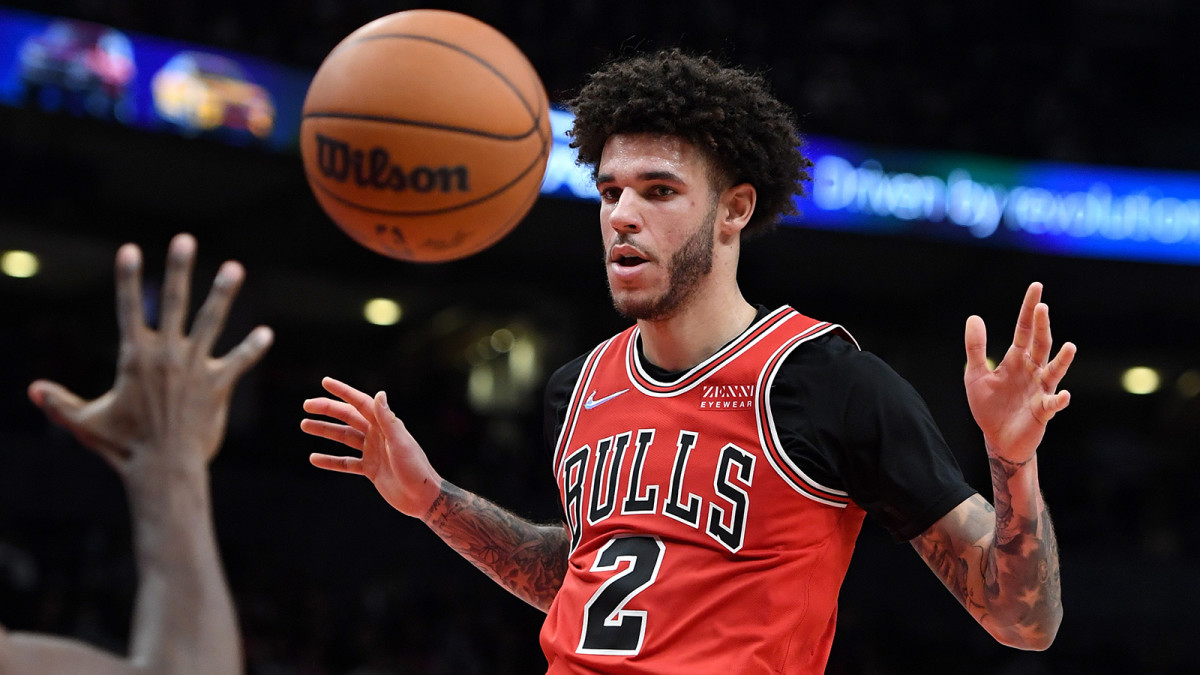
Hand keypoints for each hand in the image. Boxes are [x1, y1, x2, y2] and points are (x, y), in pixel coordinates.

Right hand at [26, 233, 272, 477]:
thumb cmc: (123, 448)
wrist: (162, 469)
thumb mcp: (85, 423)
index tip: (130, 248)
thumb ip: (61, 402)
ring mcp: (194, 367)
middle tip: (185, 239)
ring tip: (234, 267)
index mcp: (135, 357)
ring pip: (211, 322)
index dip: (128, 278)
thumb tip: (32, 390)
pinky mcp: (218, 385)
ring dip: (223, 293)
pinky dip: (252, 348)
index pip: (128, 308)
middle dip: (178, 269)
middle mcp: (166, 355)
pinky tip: (266, 333)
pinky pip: (238, 361)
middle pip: (172, 303)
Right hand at [302, 377, 442, 517]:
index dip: (343, 392)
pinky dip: (330, 461)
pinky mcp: (371, 469)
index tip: (325, 382)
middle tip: (306, 405)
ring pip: (344, 437)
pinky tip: (314, 458)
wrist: (422, 497)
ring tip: (304, 425)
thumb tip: (379, 394)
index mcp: (385, 425)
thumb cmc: (416, 469)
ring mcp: (373, 452)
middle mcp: (378, 435)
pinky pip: (346, 463)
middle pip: (348, 418)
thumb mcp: (401, 443)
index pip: (361, 403)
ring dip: (325, 431)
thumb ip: (389, 421)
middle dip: (328, 410)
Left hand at [964, 282, 1075, 464]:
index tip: (1037, 287)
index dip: (1029, 309)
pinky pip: (1053, 404)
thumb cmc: (989, 406)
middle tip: (1043, 308)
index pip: (1024, 329)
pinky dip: (1059, 400)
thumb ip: (975, 348)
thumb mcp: (975, 375)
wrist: (997, 439)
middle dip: (1042, 327)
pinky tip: (1063, 394)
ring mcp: (1040, 390)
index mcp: (1016, 360)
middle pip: (1040, 344)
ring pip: (1054, 371)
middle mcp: (1032, 371)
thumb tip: (974, 317)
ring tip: (1070, 347)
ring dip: (1062, 361)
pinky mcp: (1042, 411)